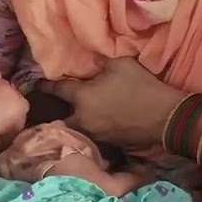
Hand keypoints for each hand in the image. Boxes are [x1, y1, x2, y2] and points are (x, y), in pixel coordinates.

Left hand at [40, 57, 182, 147]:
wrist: (164, 117)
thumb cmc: (140, 86)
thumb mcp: (120, 64)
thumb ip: (100, 61)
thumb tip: (88, 59)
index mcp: (81, 98)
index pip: (57, 89)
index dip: (46, 85)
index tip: (37, 83)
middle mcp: (83, 118)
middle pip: (61, 117)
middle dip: (58, 111)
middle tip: (57, 105)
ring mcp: (95, 134)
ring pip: (77, 127)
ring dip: (76, 121)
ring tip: (78, 114)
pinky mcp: (109, 143)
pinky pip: (93, 134)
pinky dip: (92, 128)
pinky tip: (98, 122)